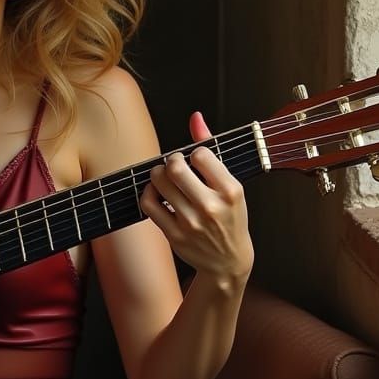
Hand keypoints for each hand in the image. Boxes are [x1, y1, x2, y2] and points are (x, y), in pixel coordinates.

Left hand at [139, 111, 253, 286]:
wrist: (228, 261)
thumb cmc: (230, 218)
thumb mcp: (230, 185)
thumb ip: (211, 149)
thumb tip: (195, 117)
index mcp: (231, 191)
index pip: (200, 154)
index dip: (194, 153)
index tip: (196, 161)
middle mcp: (211, 207)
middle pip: (175, 166)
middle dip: (171, 160)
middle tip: (174, 165)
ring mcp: (191, 222)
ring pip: (159, 182)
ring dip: (157, 173)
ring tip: (164, 176)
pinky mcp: (173, 234)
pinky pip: (148, 203)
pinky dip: (148, 193)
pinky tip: (157, 193)